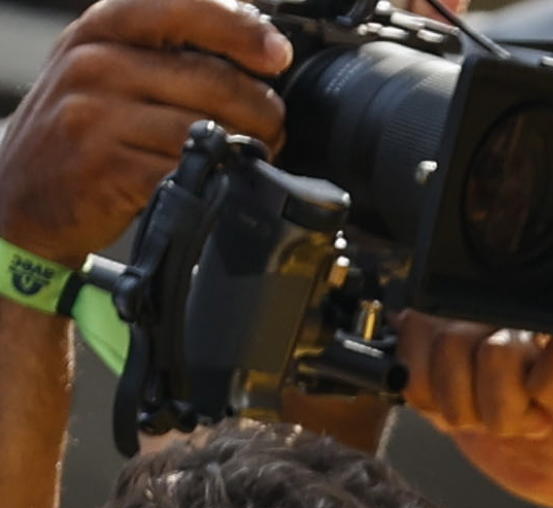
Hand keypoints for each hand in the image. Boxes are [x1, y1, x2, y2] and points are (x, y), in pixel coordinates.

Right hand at [0, 0, 287, 262]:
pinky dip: (215, 179)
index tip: (276, 53)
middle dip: (260, 106)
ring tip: (256, 153)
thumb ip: (158, 48)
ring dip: (248, 147)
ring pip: (204, 129)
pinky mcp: (108, 170)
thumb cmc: (77, 128)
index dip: (240, 29)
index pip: (182, 8)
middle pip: (208, 78)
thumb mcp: (100, 65)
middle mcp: (96, 64)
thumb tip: (246, 45)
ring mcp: (98, 117)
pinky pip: (185, 172)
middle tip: (275, 124)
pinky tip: (222, 180)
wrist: (19, 193)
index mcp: (100, 28)